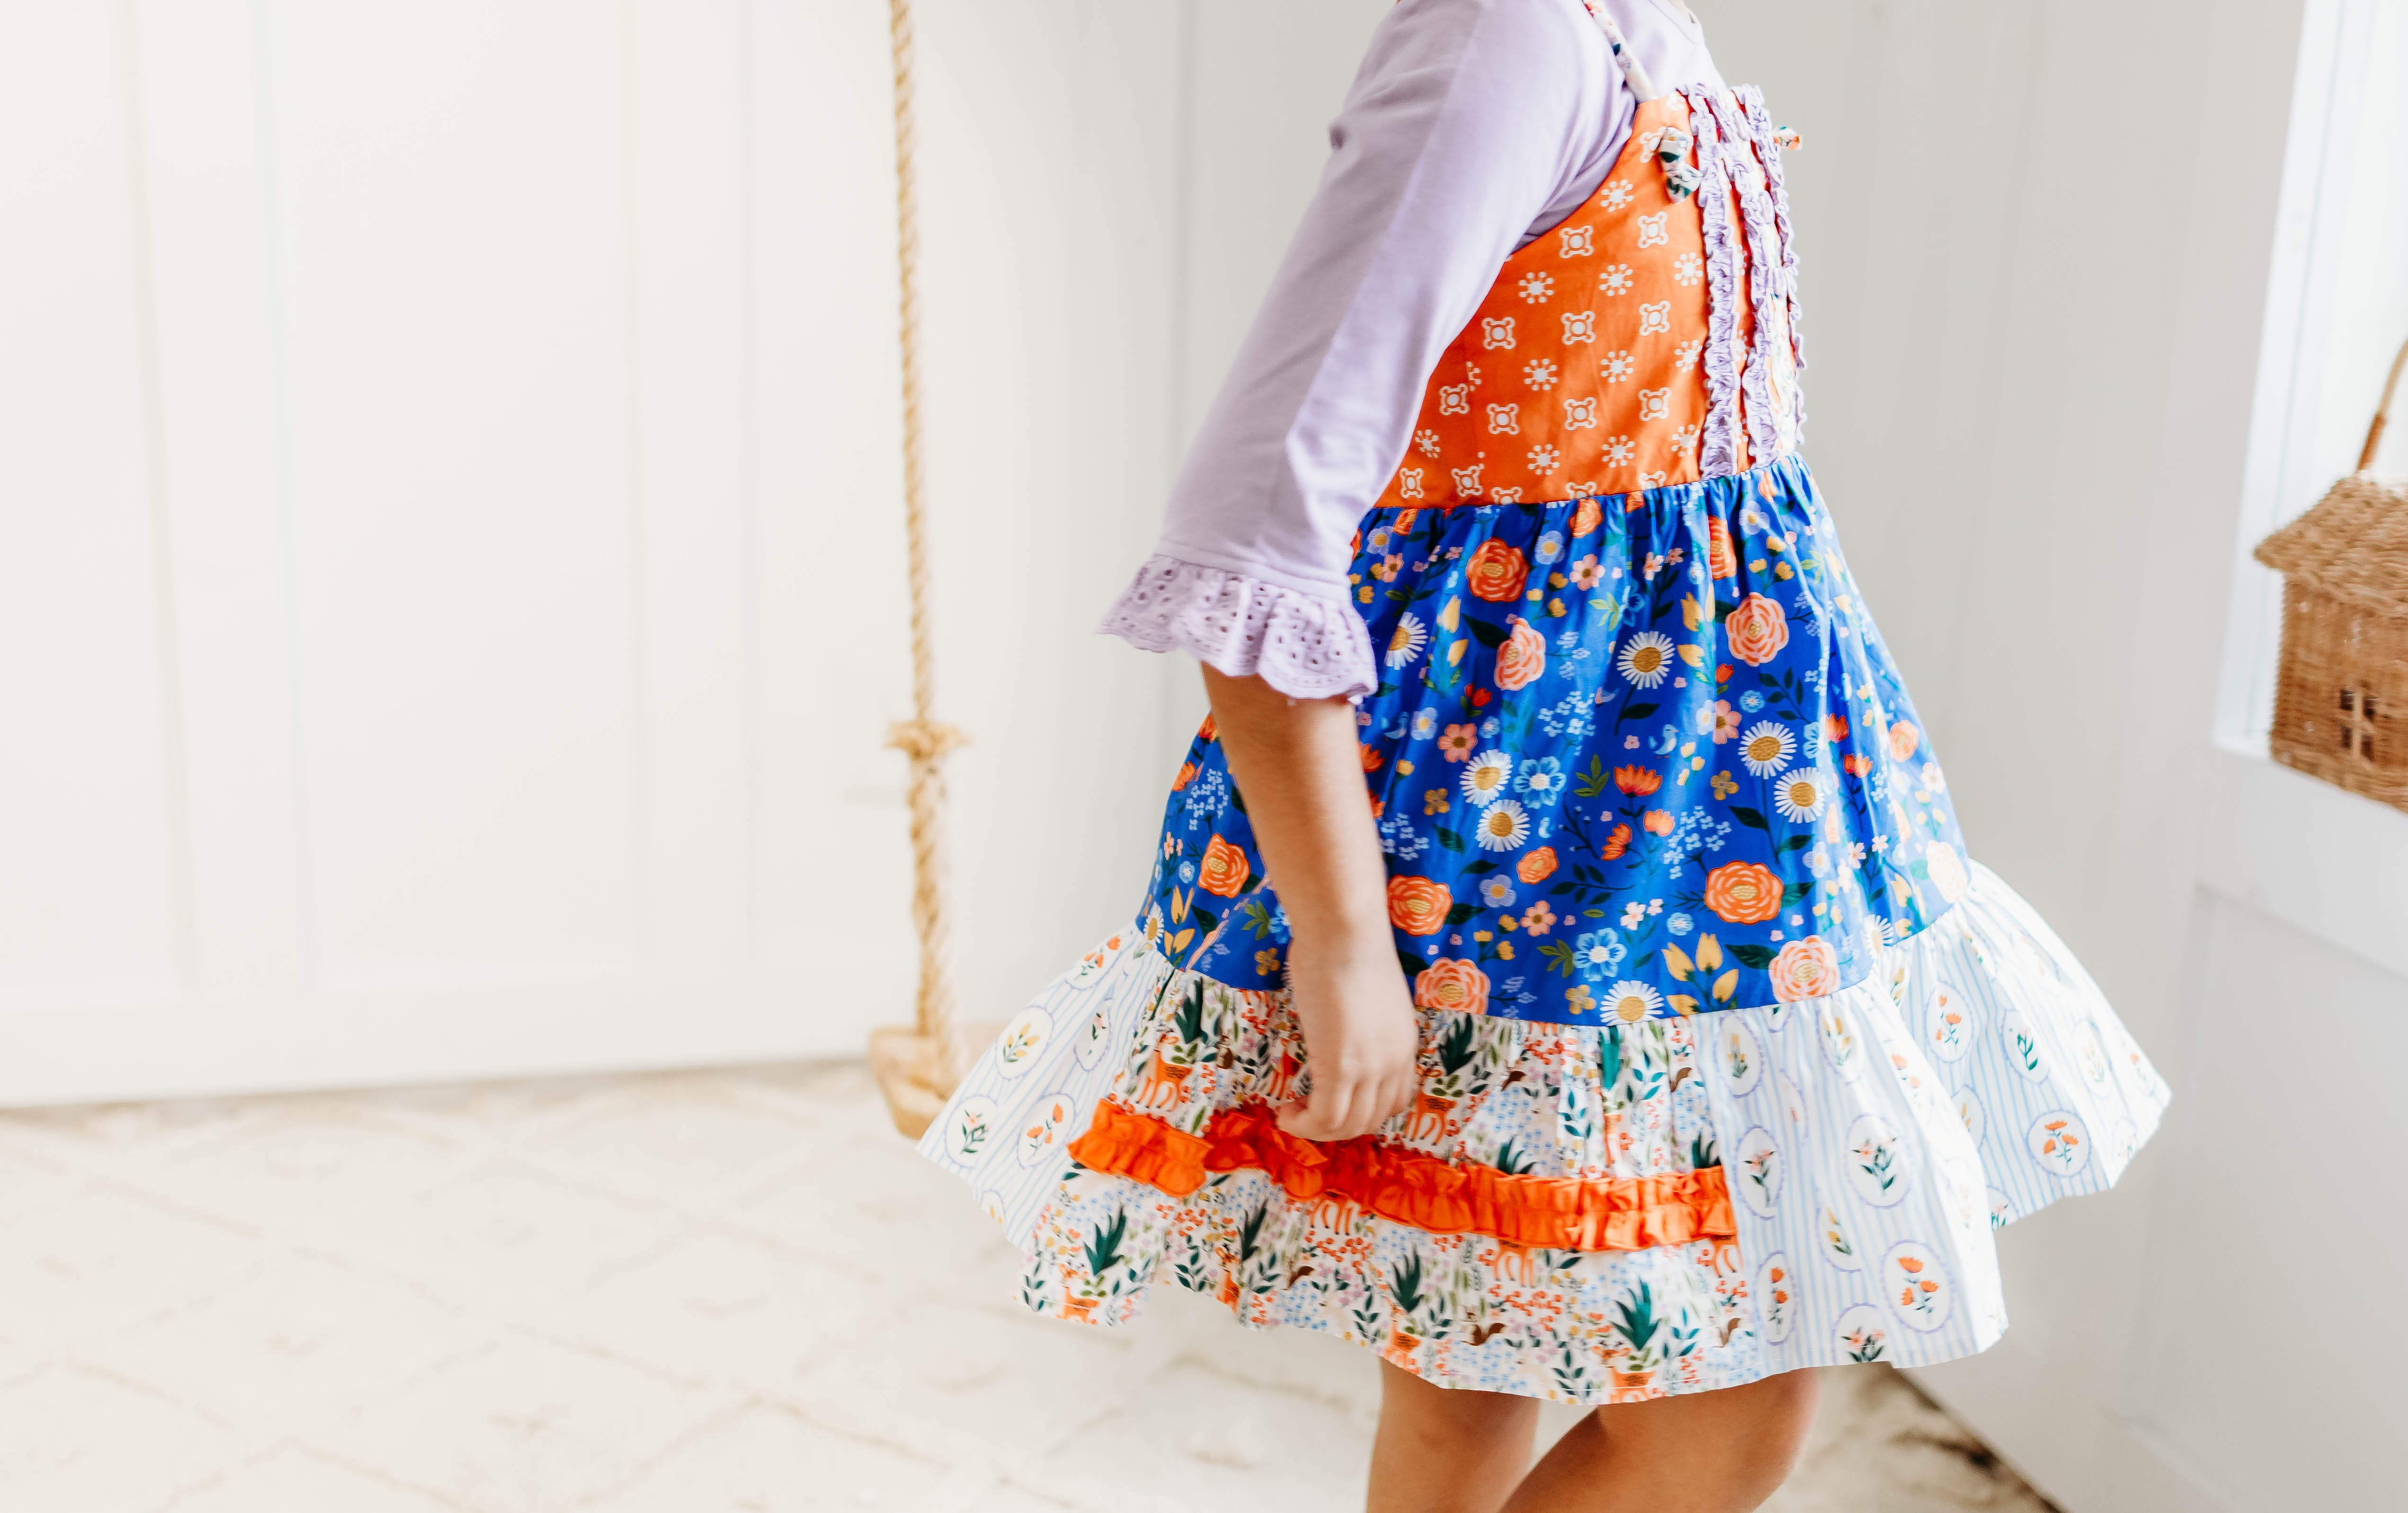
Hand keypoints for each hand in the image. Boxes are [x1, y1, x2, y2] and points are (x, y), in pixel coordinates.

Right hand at [1275, 932, 1419, 1142]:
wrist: (1343, 930)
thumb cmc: (1348, 946)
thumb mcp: (1367, 995)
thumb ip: (1359, 1021)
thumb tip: (1336, 1027)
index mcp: (1404, 1044)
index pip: (1395, 1101)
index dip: (1363, 1111)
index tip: (1332, 1101)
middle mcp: (1394, 1062)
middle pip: (1372, 1120)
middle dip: (1337, 1126)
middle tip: (1306, 1113)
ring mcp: (1371, 1067)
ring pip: (1348, 1126)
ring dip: (1317, 1130)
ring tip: (1292, 1115)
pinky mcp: (1341, 1066)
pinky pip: (1325, 1118)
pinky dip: (1303, 1125)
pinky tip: (1286, 1113)